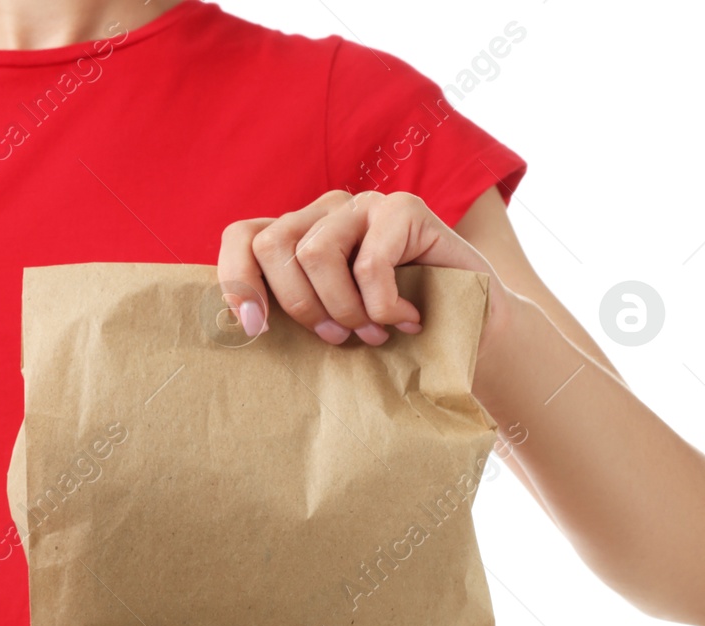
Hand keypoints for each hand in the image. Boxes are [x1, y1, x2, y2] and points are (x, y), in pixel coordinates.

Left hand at [218, 189, 512, 352]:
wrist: (469, 329)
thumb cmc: (388, 333)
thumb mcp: (326, 326)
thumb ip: (286, 316)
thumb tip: (236, 329)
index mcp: (295, 237)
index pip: (241, 236)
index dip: (236, 279)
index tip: (253, 330)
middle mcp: (323, 213)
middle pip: (272, 245)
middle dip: (297, 305)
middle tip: (334, 339)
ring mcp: (363, 205)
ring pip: (316, 253)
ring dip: (342, 308)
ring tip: (371, 335)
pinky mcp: (404, 208)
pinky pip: (369, 262)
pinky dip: (382, 306)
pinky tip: (406, 321)